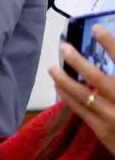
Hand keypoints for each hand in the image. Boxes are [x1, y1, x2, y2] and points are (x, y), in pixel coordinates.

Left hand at [51, 33, 114, 157]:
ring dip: (65, 80)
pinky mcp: (103, 131)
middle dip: (80, 62)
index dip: (111, 44)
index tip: (96, 28)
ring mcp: (113, 118)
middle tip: (64, 48)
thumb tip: (112, 52)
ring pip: (84, 96)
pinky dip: (68, 97)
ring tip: (52, 68)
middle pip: (100, 79)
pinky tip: (59, 86)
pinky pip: (81, 111)